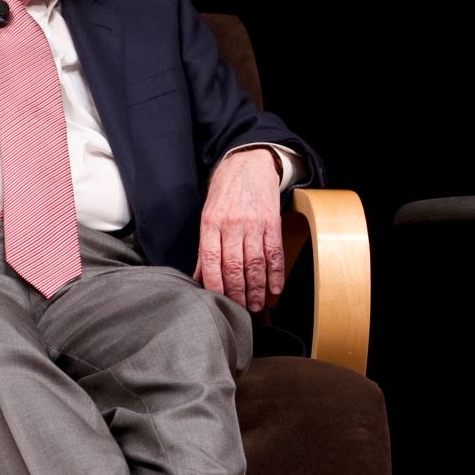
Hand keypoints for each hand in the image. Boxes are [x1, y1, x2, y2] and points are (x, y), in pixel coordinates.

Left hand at [197, 148, 286, 310]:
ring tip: (258, 305)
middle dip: (238, 293)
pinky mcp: (272, 222)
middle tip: (242, 310)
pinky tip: (275, 288)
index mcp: (211, 224)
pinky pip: (274, 252)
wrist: (249, 163)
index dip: (216, 286)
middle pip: (234, 266)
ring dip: (257, 288)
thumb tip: (198, 278)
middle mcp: (231, 224)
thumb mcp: (208, 216)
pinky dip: (276, 273)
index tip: (219, 303)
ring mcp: (253, 223)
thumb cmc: (225, 193)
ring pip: (255, 263)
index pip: (211, 261)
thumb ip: (205, 248)